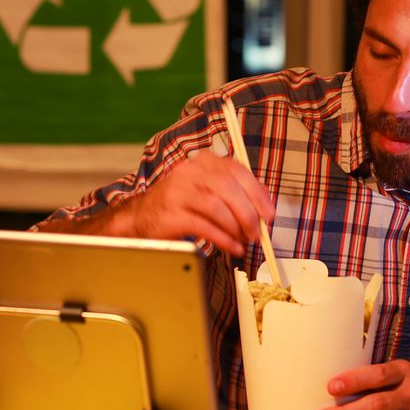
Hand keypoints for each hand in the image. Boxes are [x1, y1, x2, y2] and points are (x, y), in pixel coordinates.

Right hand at [105, 150, 274, 254]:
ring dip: (236, 227)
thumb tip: (262, 209)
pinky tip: (231, 246)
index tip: (269, 213)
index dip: (258, 193)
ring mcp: (178, 192)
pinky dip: (223, 239)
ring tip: (243, 241)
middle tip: (257, 232)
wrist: (141, 217)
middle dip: (248, 213)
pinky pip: (204, 226)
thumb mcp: (206, 189)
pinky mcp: (170, 214)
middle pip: (228, 188)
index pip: (237, 171)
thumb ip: (233, 193)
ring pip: (217, 207)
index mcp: (203, 162)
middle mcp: (190, 172)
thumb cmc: (180, 204)